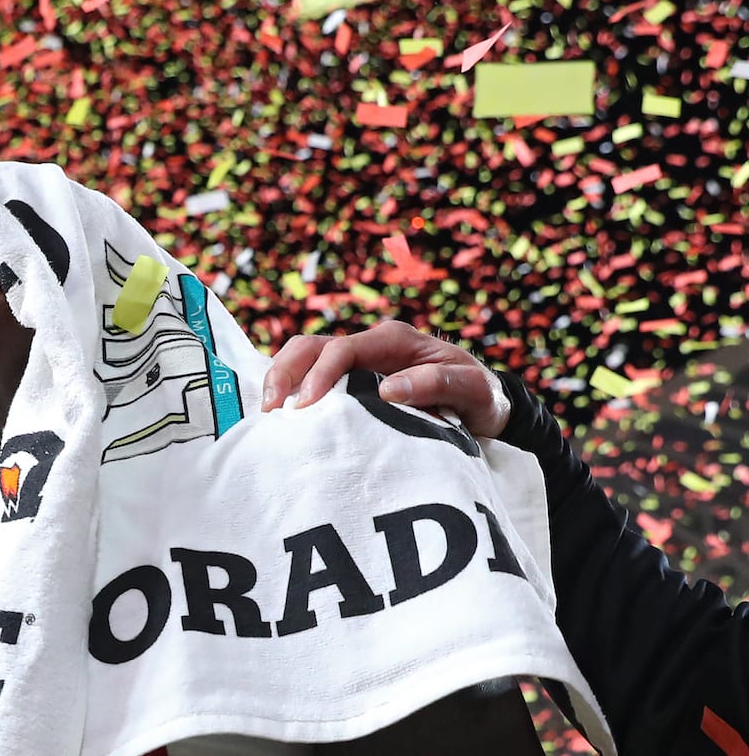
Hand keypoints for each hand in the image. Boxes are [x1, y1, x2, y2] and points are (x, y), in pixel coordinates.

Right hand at [260, 319, 512, 438]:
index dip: (319, 375)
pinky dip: (291, 390)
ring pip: (304, 357)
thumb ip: (435, 383)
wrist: (486, 405)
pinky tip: (280, 415)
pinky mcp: (351, 381)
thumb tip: (387, 389)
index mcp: (394, 340)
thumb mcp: (471, 388)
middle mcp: (371, 346)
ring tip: (268, 412)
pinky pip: (311, 377)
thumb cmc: (480, 395)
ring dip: (281, 379)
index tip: (304, 406)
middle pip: (312, 346)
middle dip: (285, 372)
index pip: (343, 349)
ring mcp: (358, 363)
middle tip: (271, 408)